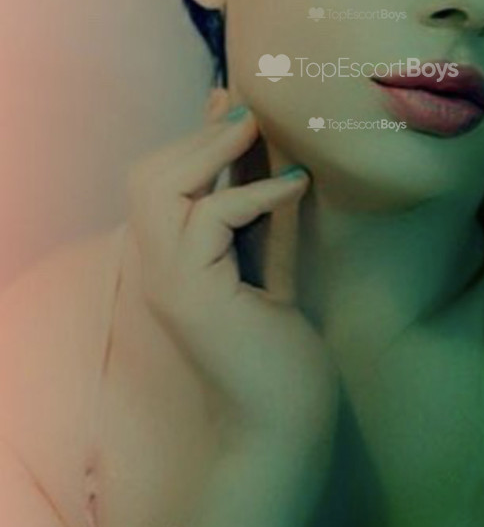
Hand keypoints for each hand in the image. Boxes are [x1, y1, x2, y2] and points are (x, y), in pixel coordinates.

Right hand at [124, 106, 338, 461]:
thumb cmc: (283, 350)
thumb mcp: (269, 263)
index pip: (158, 181)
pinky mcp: (194, 296)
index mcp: (172, 261)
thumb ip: (258, 212)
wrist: (284, 424)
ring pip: (158, 188)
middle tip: (249, 115)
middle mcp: (158, 269)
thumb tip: (262, 150)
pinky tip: (295, 184)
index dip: (193, 137)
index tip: (234, 103)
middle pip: (146, 176)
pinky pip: (208, 218)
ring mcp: (169, 282)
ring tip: (258, 132)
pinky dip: (253, 193)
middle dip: (197, 136)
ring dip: (210, 151)